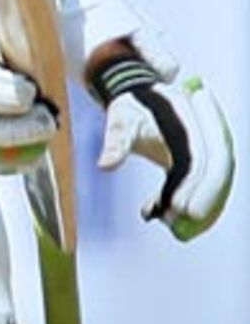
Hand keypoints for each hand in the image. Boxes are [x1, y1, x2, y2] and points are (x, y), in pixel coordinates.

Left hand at [93, 53, 234, 239]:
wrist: (142, 96)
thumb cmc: (131, 108)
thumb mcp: (120, 119)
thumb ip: (115, 142)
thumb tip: (105, 165)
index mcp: (186, 116)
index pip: (199, 153)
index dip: (194, 183)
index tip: (180, 208)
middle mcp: (204, 127)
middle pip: (219, 166)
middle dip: (205, 198)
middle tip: (180, 226)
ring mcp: (208, 141)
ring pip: (219, 176)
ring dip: (202, 203)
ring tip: (170, 224)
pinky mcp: (204, 156)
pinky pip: (209, 180)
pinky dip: (194, 200)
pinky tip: (165, 215)